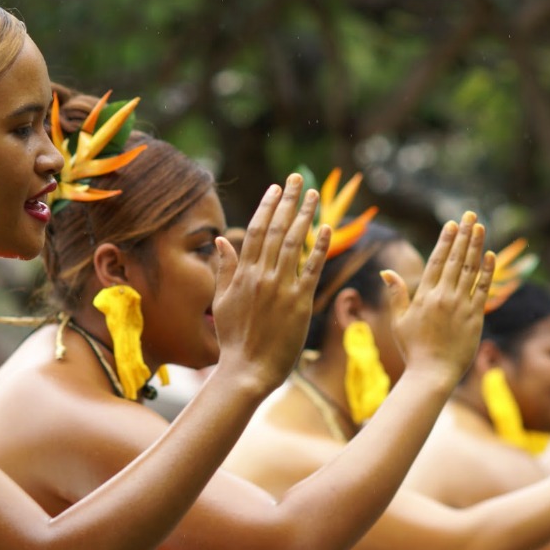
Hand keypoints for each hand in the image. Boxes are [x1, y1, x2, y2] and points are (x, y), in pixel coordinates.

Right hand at [211, 174, 328, 393]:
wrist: (248, 370)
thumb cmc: (234, 340)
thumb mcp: (222, 302)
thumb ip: (225, 269)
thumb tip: (222, 241)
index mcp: (243, 274)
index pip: (256, 231)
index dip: (268, 207)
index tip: (276, 188)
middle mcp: (262, 276)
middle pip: (277, 230)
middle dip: (288, 201)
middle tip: (298, 179)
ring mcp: (281, 289)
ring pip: (294, 244)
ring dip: (306, 216)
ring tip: (314, 195)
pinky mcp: (300, 303)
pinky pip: (312, 269)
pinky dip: (319, 247)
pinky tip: (327, 228)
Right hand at [386, 211, 494, 385]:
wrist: (432, 373)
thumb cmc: (413, 349)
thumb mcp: (399, 320)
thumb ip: (396, 294)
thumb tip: (386, 271)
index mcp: (424, 296)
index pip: (436, 261)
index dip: (445, 241)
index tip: (451, 224)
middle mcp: (444, 297)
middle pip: (455, 259)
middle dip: (463, 235)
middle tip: (469, 215)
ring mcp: (461, 306)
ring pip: (470, 270)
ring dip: (476, 246)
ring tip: (480, 227)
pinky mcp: (476, 317)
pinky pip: (482, 289)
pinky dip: (487, 272)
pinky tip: (490, 256)